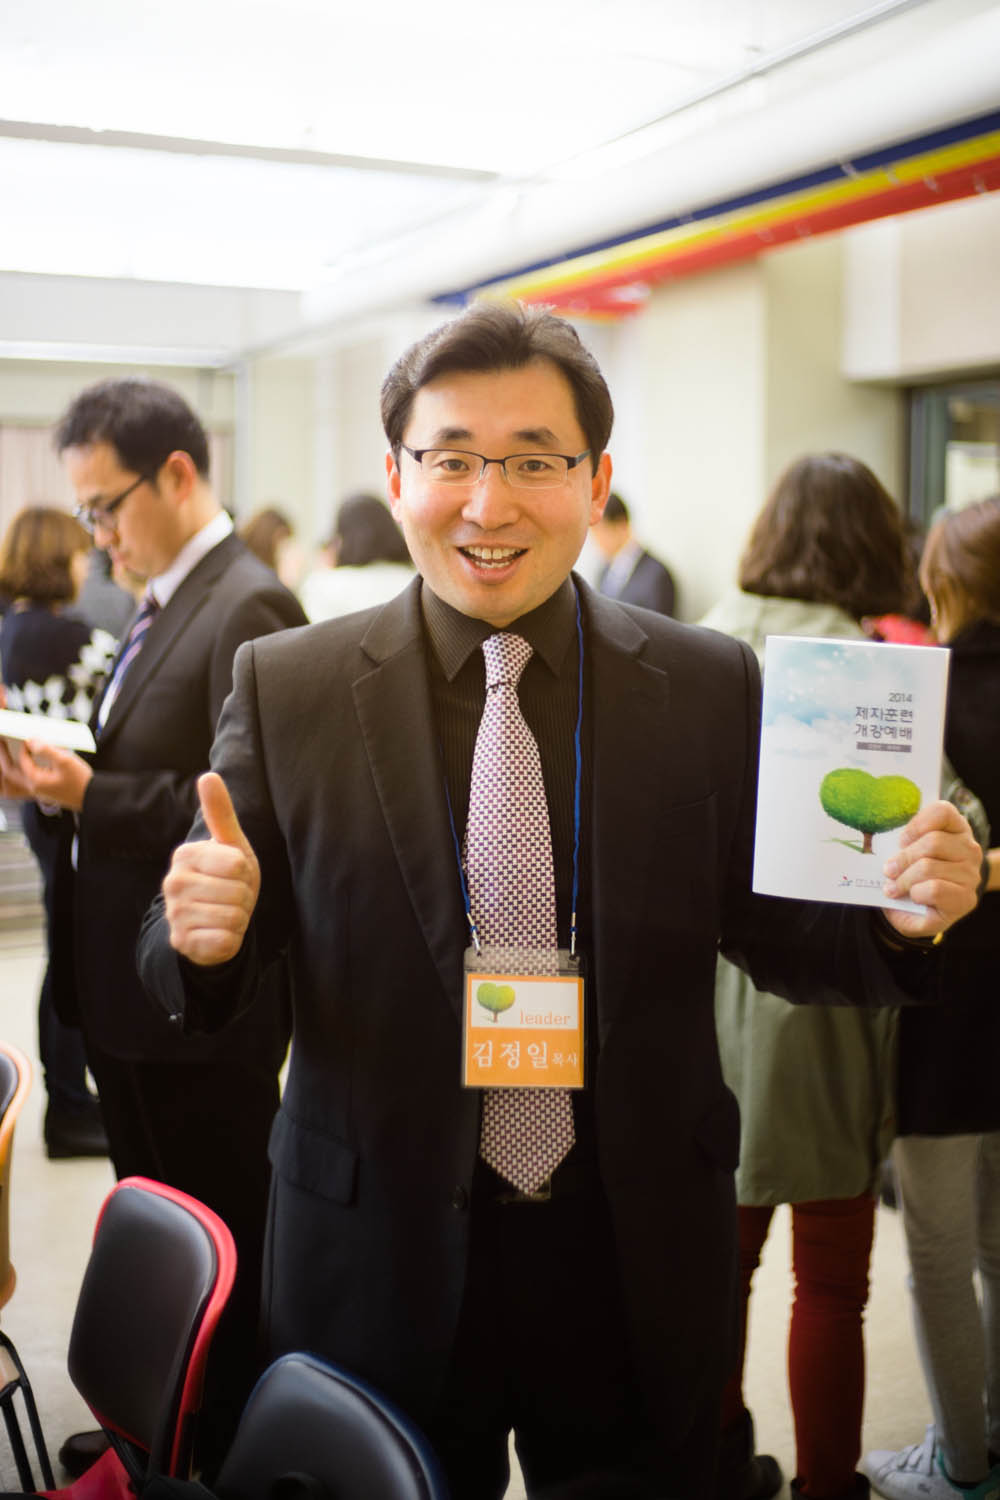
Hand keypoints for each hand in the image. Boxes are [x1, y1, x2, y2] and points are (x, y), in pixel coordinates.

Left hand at [0, 737, 91, 809]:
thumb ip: (46, 749)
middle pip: (11, 771)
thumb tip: (30, 740)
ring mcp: (40, 790)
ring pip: (19, 775)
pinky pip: (30, 777)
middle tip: (3, 741)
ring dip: (15, 763)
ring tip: (15, 750)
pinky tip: (35, 758)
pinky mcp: (46, 790)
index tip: (29, 737)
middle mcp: (34, 787)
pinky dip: (27, 767)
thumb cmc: (81, 781)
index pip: (22, 761)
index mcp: (36, 781)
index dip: (24, 747)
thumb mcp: (65, 761)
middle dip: (6, 755)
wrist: (93, 798)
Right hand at [163, 772, 260, 965]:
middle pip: (237, 892)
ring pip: (233, 917)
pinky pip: (225, 941)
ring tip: (225, 913)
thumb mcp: (230, 844)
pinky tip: (219, 933)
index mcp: (185, 855)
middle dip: (244, 897)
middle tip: (230, 896)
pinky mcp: (182, 943)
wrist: (212, 921)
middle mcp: (173, 883)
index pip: (237, 863)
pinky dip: (231, 939)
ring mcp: (174, 915)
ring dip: (239, 918)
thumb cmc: (226, 877)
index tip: (233, 873)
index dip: (245, 871)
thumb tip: (209, 776)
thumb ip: (220, 812)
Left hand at [881, 799, 981, 939]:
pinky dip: (916, 893)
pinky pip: (934, 889)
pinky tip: (913, 897)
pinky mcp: (966, 899)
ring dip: (904, 879)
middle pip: (933, 842)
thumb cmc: (913, 877)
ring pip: (929, 867)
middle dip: (903, 858)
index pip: (943, 812)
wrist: (923, 913)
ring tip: (894, 888)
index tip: (901, 840)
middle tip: (888, 870)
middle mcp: (969, 849)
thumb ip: (899, 842)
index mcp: (956, 829)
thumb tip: (877, 841)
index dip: (917, 824)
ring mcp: (970, 875)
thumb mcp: (905, 854)